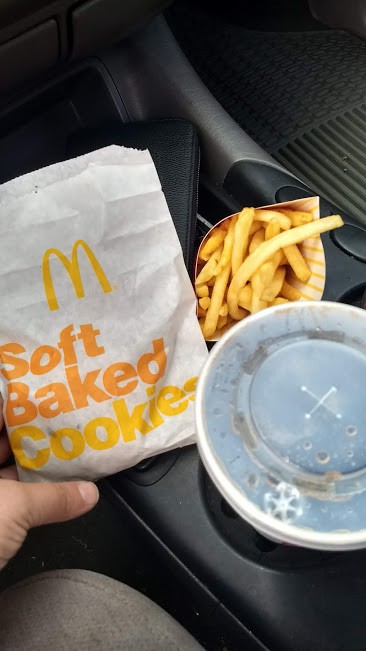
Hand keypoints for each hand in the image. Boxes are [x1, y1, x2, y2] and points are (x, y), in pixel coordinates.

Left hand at [0, 406, 98, 569]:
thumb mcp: (13, 509)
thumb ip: (53, 497)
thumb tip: (87, 494)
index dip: (19, 402)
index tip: (47, 397)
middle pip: (0, 438)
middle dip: (32, 432)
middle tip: (64, 423)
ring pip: (2, 467)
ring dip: (31, 462)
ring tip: (65, 451)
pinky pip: (5, 493)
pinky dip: (25, 489)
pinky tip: (50, 487)